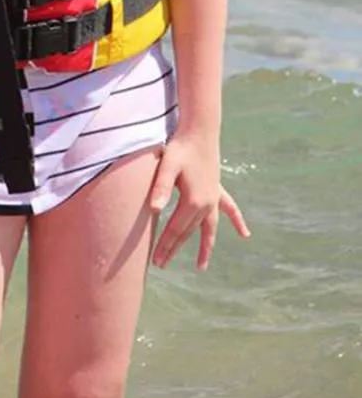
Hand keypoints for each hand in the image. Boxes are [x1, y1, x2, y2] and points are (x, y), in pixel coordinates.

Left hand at [149, 131, 249, 270]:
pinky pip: (230, 209)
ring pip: (208, 228)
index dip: (165, 245)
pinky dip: (236, 221)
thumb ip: (160, 187)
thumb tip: (153, 209)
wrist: (199, 130)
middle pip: (188, 232)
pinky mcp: (217, 188)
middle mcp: (207, 203)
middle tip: (161, 264)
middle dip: (174, 248)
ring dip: (205, 246)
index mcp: (193, 201)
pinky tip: (245, 234)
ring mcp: (214, 197)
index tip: (156, 261)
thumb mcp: (166, 165)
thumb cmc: (180, 147)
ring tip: (201, 267)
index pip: (176, 229)